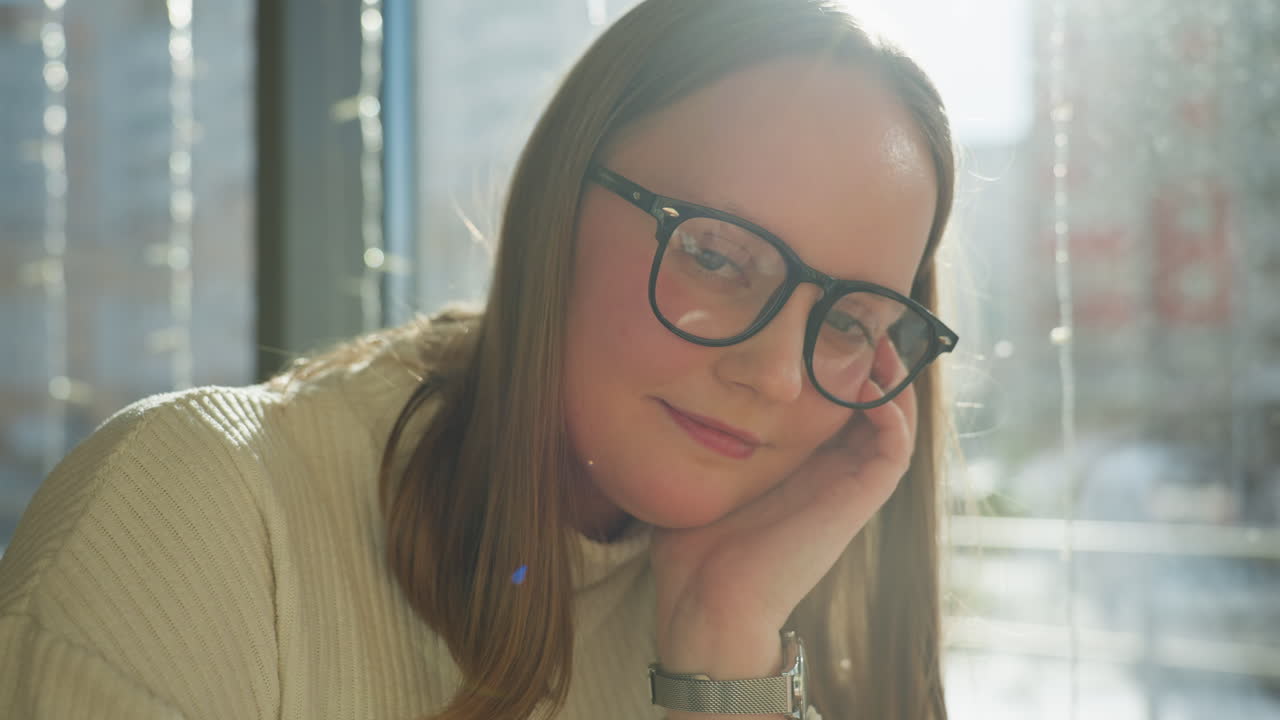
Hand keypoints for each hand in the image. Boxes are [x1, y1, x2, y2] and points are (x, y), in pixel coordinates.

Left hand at [650, 340, 917, 672]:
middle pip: (870, 403)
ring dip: (890, 378)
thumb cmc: (694, 548)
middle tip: (855, 318)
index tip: (817, 322)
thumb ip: (697, 435)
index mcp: (796, 464)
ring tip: (874, 341)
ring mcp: (847, 486)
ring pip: (893, 420)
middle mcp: (828, 471)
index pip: (831, 403)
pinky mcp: (857, 501)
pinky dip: (893, 412)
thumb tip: (667, 392)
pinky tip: (869, 384)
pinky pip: (896, 449)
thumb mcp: (696, 472)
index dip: (834, 363)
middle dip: (868, 359)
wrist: (708, 603)